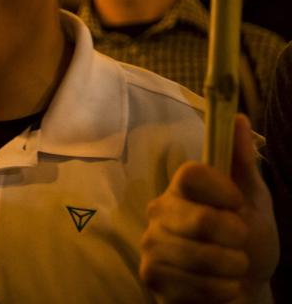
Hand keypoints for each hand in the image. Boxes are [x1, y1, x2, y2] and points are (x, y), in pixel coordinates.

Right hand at [140, 115, 278, 302]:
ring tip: (232, 268)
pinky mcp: (151, 275)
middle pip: (199, 219)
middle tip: (239, 243)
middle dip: (234, 238)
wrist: (243, 285)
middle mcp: (159, 210)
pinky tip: (219, 286)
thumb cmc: (247, 239)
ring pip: (198, 256)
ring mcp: (151, 243)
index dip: (220, 189)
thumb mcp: (253, 200)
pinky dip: (218, 290)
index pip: (191, 174)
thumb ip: (242, 162)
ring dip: (230, 268)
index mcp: (182, 188)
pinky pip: (191, 284)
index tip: (237, 203)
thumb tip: (239, 118)